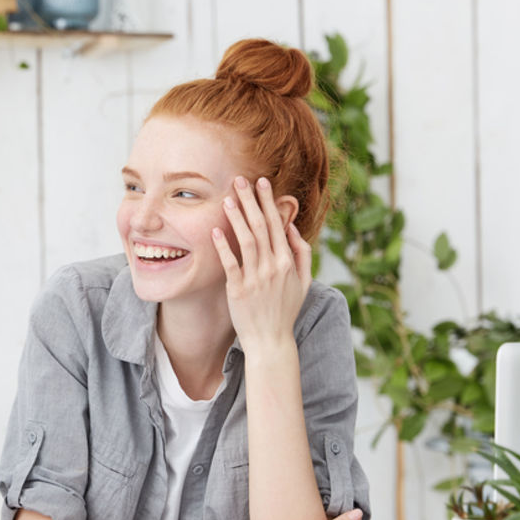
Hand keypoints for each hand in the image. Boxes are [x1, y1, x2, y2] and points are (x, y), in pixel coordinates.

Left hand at [212, 176, 311, 351]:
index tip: (261, 183)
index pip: (277, 225)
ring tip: (228, 198)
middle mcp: (273, 267)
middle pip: (261, 227)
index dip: (268, 202)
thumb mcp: (303, 282)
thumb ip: (302, 253)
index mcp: (288, 262)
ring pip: (246, 240)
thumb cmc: (285, 310)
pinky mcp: (238, 290)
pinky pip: (230, 263)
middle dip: (252, 201)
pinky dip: (223, 246)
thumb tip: (291, 228)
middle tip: (241, 180)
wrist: (271, 340)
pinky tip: (216, 230)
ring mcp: (256, 278)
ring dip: (237, 218)